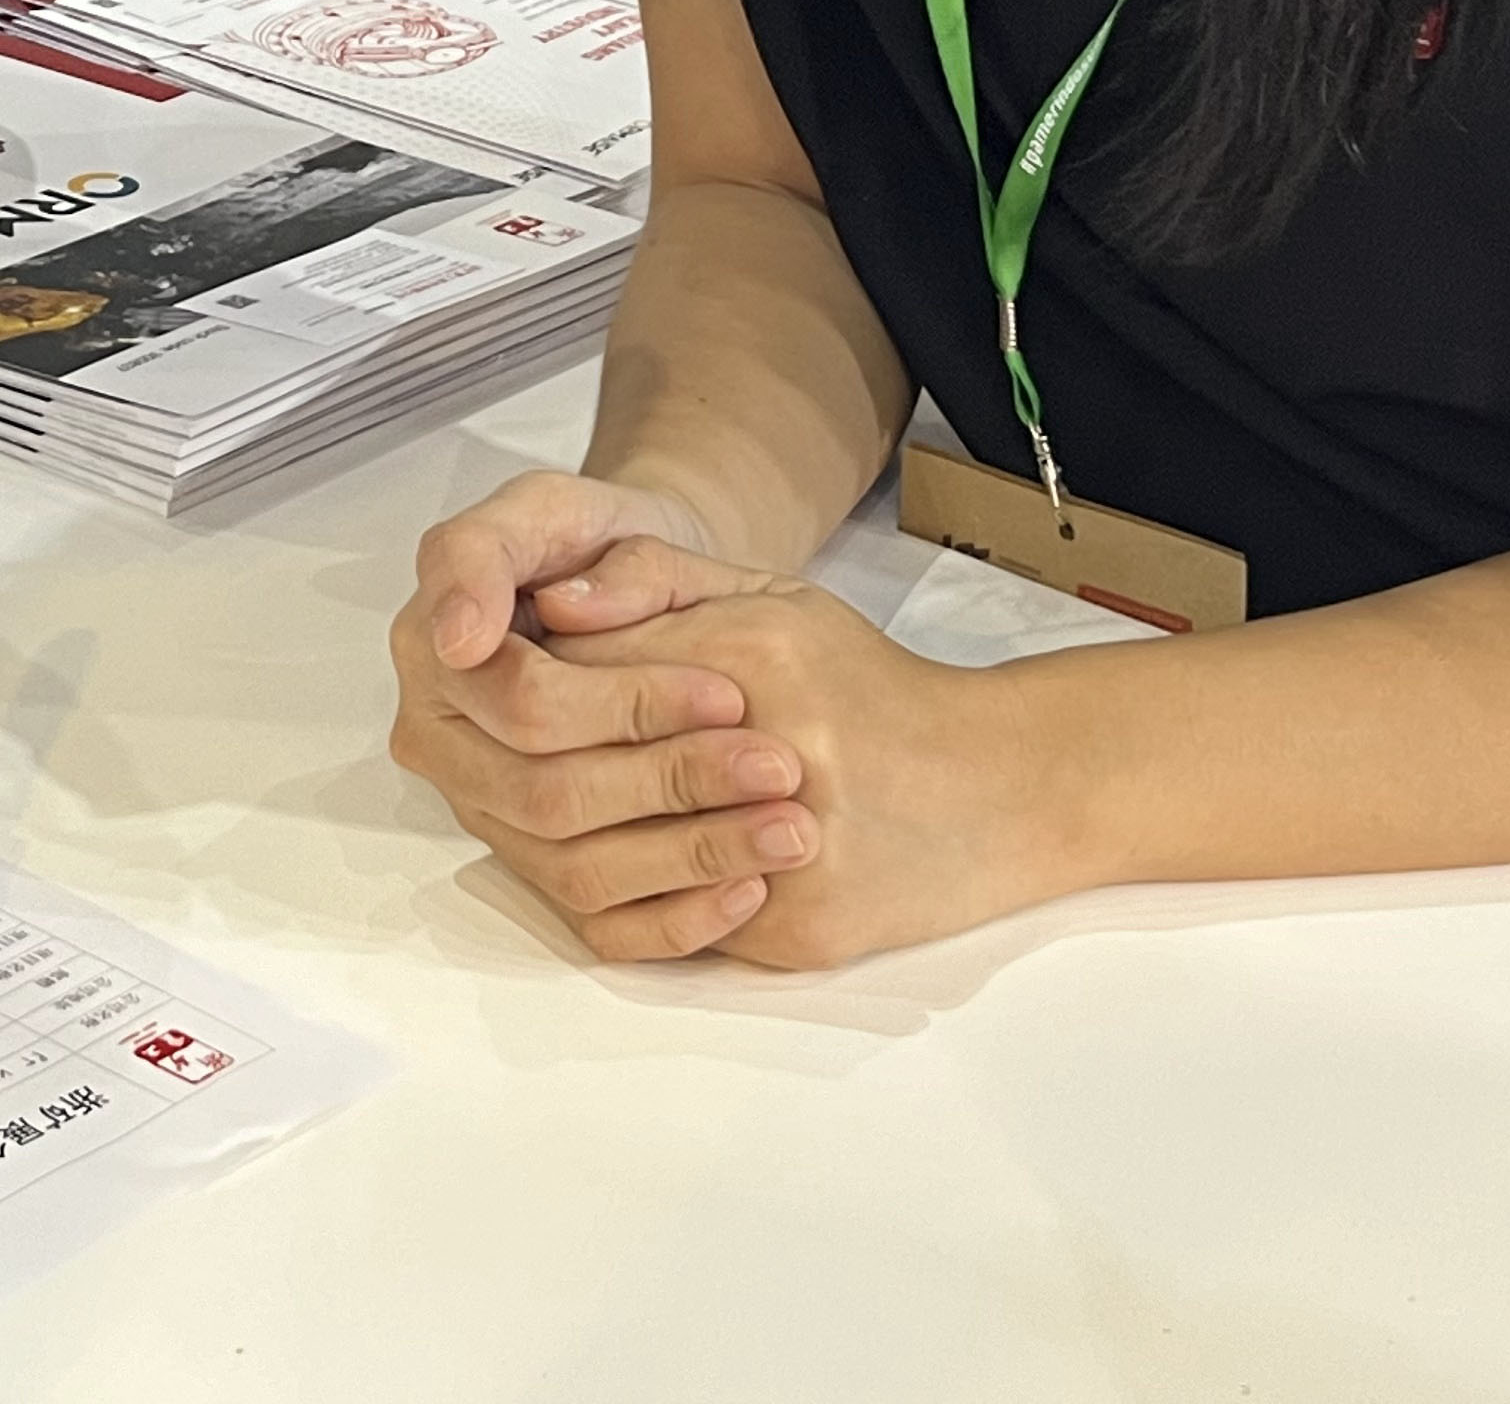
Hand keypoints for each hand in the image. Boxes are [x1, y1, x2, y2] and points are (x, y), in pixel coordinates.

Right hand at [386, 471, 817, 960]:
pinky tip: (751, 888)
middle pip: (549, 794)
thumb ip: (500, 546)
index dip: (629, 705)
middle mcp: (443, 744)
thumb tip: (465, 635)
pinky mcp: (532, 869)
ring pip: (574, 868)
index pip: (522, 703)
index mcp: (432, 653)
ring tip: (789, 830)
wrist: (631, 590)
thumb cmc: (595, 543)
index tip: (728, 691)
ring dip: (691, 856)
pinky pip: (596, 925)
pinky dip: (679, 918)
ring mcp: (485, 813)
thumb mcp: (554, 506)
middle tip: (779, 765)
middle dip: (673, 780)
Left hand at [545, 543, 1079, 968]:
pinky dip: (622, 897)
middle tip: (515, 755)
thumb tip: (547, 602)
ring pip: (604, 860)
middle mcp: (774, 750)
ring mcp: (785, 851)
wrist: (997, 789)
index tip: (512, 679)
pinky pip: (660, 929)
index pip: (585, 669)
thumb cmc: (870, 686)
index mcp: (757, 652)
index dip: (531, 677)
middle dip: (532, 766)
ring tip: (559, 806)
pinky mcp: (795, 930)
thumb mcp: (772, 596)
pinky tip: (613, 862)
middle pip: (579, 773)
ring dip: (564, 835)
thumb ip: (656, 579)